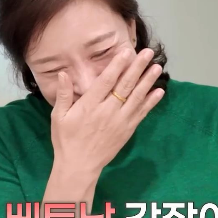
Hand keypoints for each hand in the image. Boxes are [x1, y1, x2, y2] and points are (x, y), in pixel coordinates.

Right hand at [50, 48, 164, 179]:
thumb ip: (63, 94)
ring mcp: (120, 121)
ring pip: (137, 97)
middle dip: (137, 68)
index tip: (127, 52)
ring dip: (148, 81)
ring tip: (157, 67)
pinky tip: (159, 91)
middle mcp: (107, 111)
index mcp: (90, 105)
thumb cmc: (66, 139)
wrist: (79, 165)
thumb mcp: (58, 116)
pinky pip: (141, 113)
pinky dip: (151, 102)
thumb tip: (64, 73)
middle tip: (148, 53)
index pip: (106, 81)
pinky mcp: (127, 130)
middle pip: (125, 85)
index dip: (117, 66)